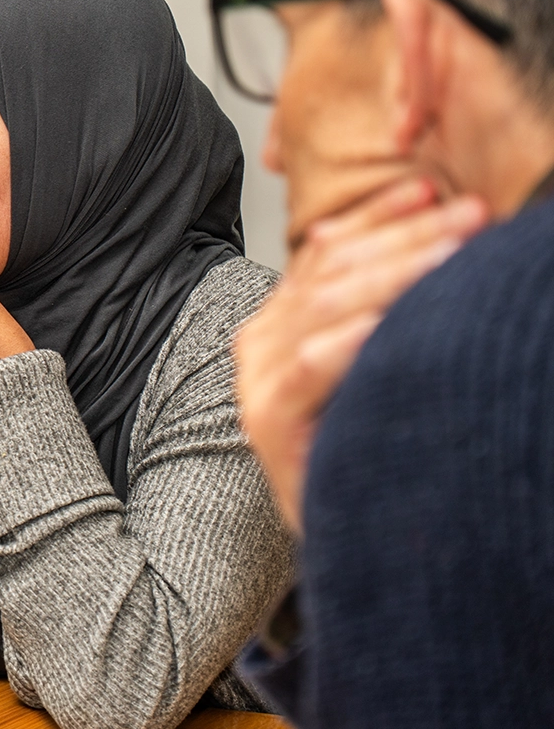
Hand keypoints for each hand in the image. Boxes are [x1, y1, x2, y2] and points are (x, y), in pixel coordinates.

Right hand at [234, 177, 488, 532]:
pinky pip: (315, 365)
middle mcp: (258, 345)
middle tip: (470, 215)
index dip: (378, 215)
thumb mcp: (363, 371)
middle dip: (405, 236)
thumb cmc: (360, 453)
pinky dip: (359, 336)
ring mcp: (258, 383)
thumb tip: (432, 244)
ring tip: (457, 251)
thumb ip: (372, 315)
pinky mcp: (268, 421)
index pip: (324, 250)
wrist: (340, 541)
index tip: (430, 188)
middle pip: (331, 269)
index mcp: (277, 325)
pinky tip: (401, 318)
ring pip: (327, 305)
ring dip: (398, 272)